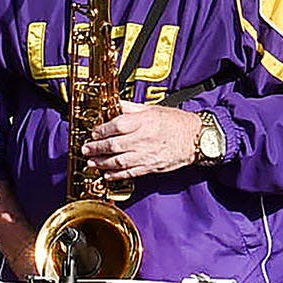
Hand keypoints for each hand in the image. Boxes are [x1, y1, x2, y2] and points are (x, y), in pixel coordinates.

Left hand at [81, 101, 201, 178]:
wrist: (197, 138)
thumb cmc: (176, 122)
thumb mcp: (152, 109)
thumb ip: (131, 108)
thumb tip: (113, 106)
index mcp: (144, 121)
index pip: (117, 125)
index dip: (102, 131)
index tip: (93, 132)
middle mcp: (144, 138)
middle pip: (114, 145)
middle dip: (96, 149)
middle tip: (85, 149)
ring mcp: (147, 155)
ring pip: (119, 162)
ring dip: (102, 163)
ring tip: (91, 163)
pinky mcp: (152, 167)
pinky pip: (130, 173)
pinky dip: (117, 176)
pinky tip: (107, 175)